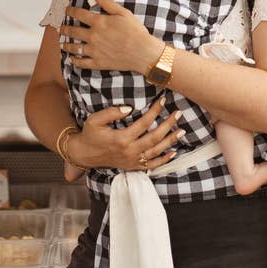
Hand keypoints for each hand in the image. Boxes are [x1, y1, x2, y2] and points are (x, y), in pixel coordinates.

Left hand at [62, 0, 161, 74]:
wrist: (143, 52)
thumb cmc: (135, 32)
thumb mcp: (123, 13)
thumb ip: (107, 3)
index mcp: (99, 22)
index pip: (79, 14)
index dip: (71, 11)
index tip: (67, 10)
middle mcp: (93, 36)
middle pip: (73, 31)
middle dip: (65, 29)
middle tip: (60, 28)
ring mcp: (94, 50)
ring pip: (75, 47)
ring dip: (66, 45)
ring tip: (62, 44)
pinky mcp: (98, 62)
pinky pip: (82, 62)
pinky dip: (75, 61)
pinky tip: (72, 59)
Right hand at [67, 96, 183, 170]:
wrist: (84, 155)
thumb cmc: (90, 134)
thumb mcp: (95, 120)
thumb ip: (111, 112)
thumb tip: (129, 108)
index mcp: (121, 139)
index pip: (144, 123)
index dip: (155, 111)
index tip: (163, 100)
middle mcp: (129, 151)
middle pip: (155, 137)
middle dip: (169, 124)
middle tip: (178, 113)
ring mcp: (132, 161)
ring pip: (157, 151)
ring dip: (171, 141)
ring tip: (182, 130)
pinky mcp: (133, 167)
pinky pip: (152, 165)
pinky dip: (164, 159)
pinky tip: (174, 151)